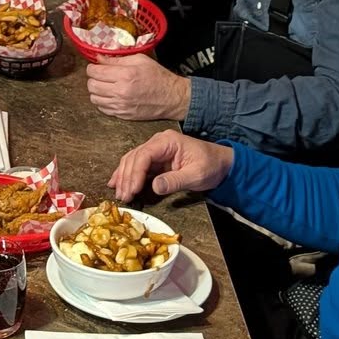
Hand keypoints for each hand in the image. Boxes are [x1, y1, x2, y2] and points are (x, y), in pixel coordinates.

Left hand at [85, 54, 190, 122]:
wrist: (171, 97)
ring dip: (96, 91)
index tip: (96, 66)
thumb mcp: (140, 60)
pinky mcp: (122, 115)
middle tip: (100, 75)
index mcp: (125, 75)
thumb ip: (117, 59)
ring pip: (94, 98)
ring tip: (105, 86)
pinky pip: (102, 109)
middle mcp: (120, 92)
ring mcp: (121, 105)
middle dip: (93, 78)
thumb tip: (99, 58)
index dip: (92, 67)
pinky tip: (110, 96)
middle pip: (91, 85)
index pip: (95, 72)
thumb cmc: (158, 76)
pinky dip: (102, 102)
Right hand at [108, 129, 231, 202]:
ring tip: (120, 194)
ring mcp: (155, 150)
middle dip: (126, 178)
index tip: (132, 190)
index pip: (144, 155)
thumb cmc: (211, 166)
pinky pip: (136, 165)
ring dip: (124, 177)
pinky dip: (126, 175)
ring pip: (132, 161)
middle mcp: (158, 142)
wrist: (221, 163)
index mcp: (168, 142)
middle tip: (123, 196)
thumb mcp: (197, 175)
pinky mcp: (155, 160)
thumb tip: (154, 186)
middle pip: (134, 157)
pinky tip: (117, 184)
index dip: (135, 173)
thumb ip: (175, 180)